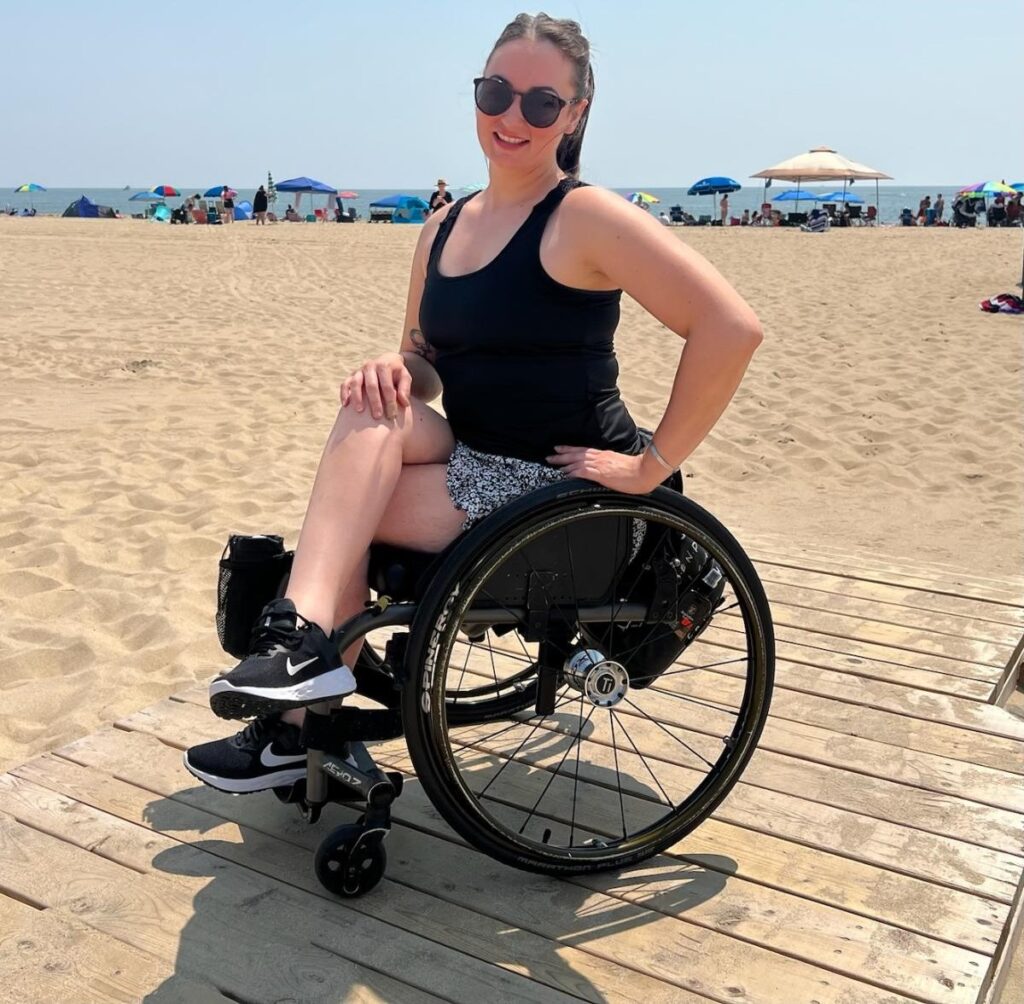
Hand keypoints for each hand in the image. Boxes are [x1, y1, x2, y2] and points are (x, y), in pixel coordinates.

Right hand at [340, 352, 411, 419]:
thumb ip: (405, 389)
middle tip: (377, 416)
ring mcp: (359, 370)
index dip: (390, 402)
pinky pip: (345, 383)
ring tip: (360, 411)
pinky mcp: (351, 375)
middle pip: (371, 385)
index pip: (387, 386)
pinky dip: (344, 393)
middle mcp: (370, 366)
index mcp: (384, 366)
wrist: (386, 361)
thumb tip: (404, 403)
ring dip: (357, 397)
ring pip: (356, 383)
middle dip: (374, 401)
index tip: (392, 415)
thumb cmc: (396, 374)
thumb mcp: (404, 377)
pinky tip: (345, 404)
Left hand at [546, 445, 663, 493]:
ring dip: (564, 462)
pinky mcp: (601, 473)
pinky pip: (583, 471)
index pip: (584, 450)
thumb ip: (609, 465)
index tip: (560, 448)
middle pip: (577, 453)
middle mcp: (600, 457)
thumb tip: (603, 470)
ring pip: (577, 461)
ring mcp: (600, 464)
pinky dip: (573, 471)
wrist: (644, 471)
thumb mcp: (620, 464)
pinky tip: (566, 473)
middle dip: (562, 454)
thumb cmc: (637, 470)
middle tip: (550, 455)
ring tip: (553, 463)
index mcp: (604, 455)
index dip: (570, 449)